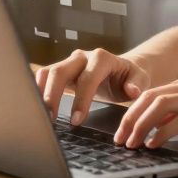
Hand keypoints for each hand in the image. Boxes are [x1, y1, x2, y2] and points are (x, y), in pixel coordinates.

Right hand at [34, 48, 150, 125]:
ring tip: (40, 116)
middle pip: (60, 71)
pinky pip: (44, 77)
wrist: (123, 70)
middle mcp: (83, 57)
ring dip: (41, 93)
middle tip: (50, 120)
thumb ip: (137, 84)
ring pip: (48, 72)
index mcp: (102, 58)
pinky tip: (36, 108)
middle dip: (52, 96)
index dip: (80, 99)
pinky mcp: (61, 71)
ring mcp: (70, 63)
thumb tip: (132, 90)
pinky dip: (37, 90)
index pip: (87, 78)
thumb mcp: (141, 79)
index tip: (76, 120)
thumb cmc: (131, 77)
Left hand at [112, 71, 177, 148]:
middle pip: (150, 96)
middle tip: (119, 139)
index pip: (154, 91)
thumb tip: (164, 128)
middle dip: (129, 118)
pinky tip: (154, 145)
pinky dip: (161, 132)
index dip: (134, 110)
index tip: (123, 129)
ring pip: (160, 105)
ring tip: (131, 144)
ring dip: (140, 125)